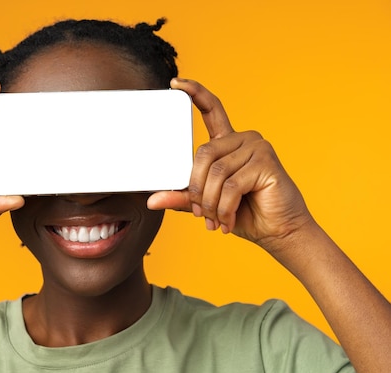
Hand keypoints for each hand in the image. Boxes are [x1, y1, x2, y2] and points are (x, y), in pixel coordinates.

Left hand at [148, 79, 312, 247]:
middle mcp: (244, 139)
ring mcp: (257, 147)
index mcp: (228, 144)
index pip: (211, 110)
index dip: (194, 93)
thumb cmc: (245, 214)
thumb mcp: (207, 204)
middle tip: (201, 213)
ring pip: (216, 172)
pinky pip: (231, 185)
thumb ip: (182, 197)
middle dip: (197, 189)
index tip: (176, 83)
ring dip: (211, 202)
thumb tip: (152, 201)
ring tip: (215, 219)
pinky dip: (225, 207)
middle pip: (203, 153)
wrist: (279, 230)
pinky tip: (228, 219)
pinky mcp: (266, 161)